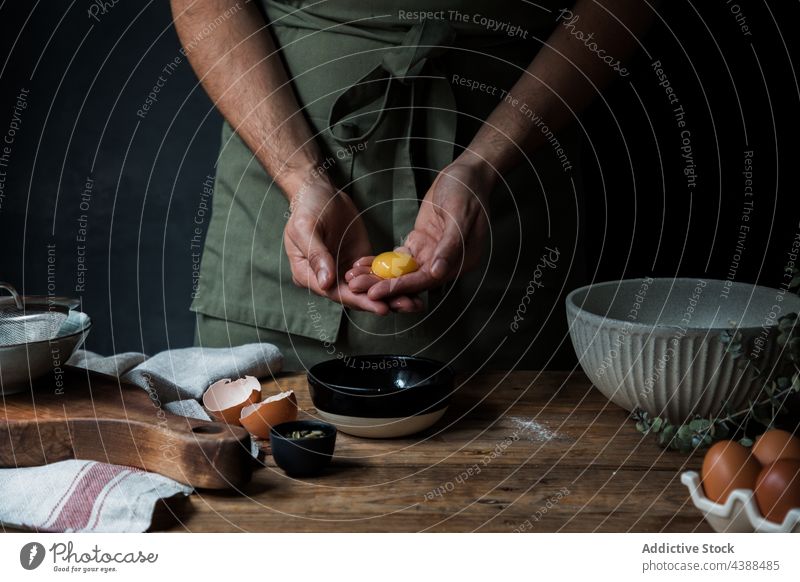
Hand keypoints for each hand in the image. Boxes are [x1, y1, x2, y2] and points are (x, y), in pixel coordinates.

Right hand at [284, 178, 419, 313]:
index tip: (381, 307)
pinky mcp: (359, 261)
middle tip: (406, 305)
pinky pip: (376, 273)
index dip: (360, 301)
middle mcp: (327, 279)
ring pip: (368, 288)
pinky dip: (391, 280)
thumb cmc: (307, 208)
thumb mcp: (306, 229)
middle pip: (355, 295)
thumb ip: (316, 256)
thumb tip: (326, 283)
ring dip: (391, 295)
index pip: (336, 293)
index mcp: (308, 275)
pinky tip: (410, 285)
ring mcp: (344, 271)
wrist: (318, 191)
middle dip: (381, 302)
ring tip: (414, 302)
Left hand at [346, 160, 494, 300]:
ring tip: (354, 278)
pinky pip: (399, 258)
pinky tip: (363, 264)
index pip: (426, 280)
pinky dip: (382, 262)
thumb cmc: (468, 191)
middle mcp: (445, 263)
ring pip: (402, 271)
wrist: (466, 173)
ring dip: (379, 275)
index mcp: (461, 262)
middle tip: (356, 287)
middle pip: (411, 280)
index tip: (376, 292)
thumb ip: (450, 246)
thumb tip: (437, 272)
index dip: (400, 287)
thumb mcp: (461, 216)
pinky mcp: (421, 243)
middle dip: (383, 285)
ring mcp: (431, 253)